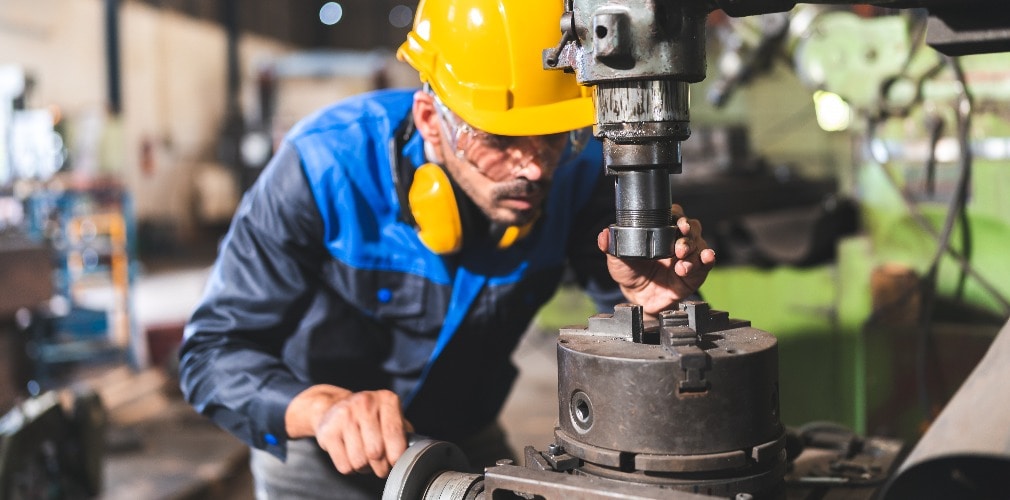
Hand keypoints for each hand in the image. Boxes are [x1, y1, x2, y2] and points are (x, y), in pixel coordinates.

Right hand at [286, 385, 412, 477]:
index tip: (396, 462)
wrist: (334, 406)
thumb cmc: (371, 417)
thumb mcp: (391, 416)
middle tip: (381, 465)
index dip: (397, 455)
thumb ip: (404, 432)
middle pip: (376, 452)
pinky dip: (351, 468)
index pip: (394, 433)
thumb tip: (413, 454)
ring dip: (365, 468)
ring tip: (366, 459)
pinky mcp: (327, 431)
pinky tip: (351, 456)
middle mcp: (365, 403)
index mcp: (386, 399)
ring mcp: (344, 416)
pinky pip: (344, 466)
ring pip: (359, 462)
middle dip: (381, 466)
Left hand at [598, 204, 715, 315]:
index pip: (674, 215)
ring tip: (681, 265)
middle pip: (691, 228)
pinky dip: (708, 260)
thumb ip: (611, 246)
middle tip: (679, 247)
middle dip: (688, 235)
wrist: (637, 298)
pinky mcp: (695, 273)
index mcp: (661, 231)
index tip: (677, 222)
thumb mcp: (618, 259)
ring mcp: (688, 256)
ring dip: (694, 252)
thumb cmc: (630, 272)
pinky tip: (705, 259)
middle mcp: (678, 240)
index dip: (678, 215)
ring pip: (700, 245)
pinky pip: (706, 264)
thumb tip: (604, 235)